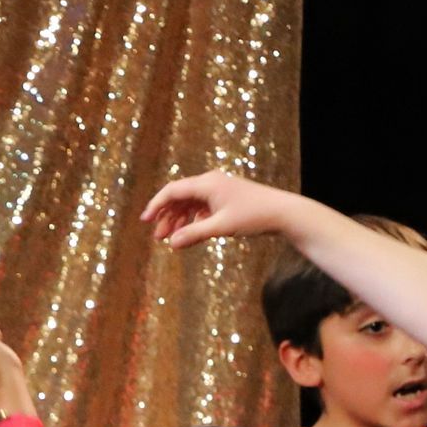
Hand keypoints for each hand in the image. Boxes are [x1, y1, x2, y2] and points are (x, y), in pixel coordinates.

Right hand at [141, 170, 299, 251]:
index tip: (145, 222)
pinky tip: (190, 233)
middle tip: (158, 237)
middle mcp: (210, 183)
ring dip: (178, 219)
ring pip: (189, 203)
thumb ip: (194, 234)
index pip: (173, 190)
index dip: (156, 205)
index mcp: (207, 183)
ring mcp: (218, 190)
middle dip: (166, 216)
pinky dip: (192, 220)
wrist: (281, 212)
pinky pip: (201, 207)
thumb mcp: (221, 227)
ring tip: (171, 238)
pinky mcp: (225, 198)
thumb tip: (171, 244)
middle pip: (179, 197)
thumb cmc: (253, 216)